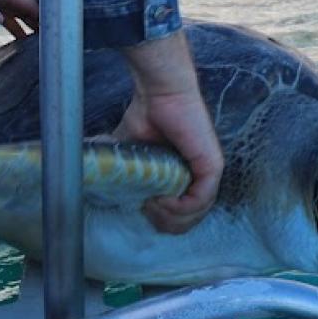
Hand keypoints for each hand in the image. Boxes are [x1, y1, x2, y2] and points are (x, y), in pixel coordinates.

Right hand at [113, 32, 223, 233]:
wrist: (159, 94)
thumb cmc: (147, 117)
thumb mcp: (134, 155)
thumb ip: (129, 174)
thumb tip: (105, 190)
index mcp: (187, 175)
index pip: (183, 214)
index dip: (162, 219)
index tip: (142, 209)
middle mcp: (202, 176)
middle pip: (191, 220)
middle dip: (166, 224)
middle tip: (146, 211)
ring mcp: (209, 172)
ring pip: (196, 213)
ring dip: (170, 217)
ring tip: (152, 205)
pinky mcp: (212, 166)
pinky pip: (200, 200)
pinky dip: (179, 207)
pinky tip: (160, 199)